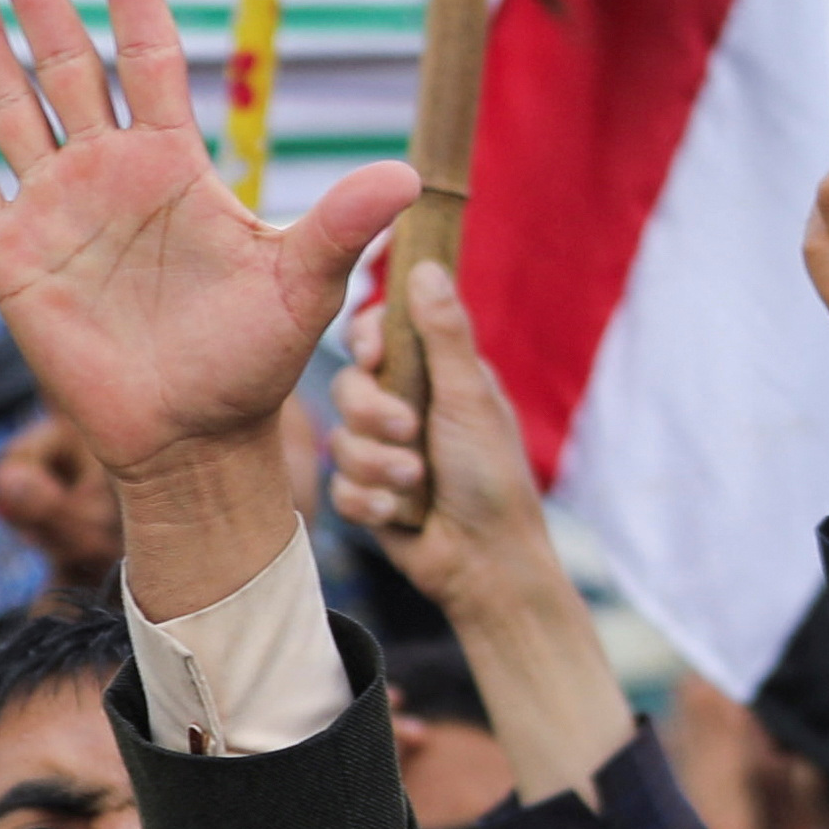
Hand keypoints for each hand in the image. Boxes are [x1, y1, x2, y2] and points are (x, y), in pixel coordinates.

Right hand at [0, 0, 412, 605]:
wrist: (199, 439)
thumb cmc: (255, 362)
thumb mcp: (306, 284)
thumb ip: (345, 223)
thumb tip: (410, 175)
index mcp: (178, 168)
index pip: (151, 59)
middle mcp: (113, 176)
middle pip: (70, 66)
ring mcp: (60, 212)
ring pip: (14, 109)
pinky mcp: (17, 259)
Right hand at [328, 259, 551, 621]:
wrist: (484, 563)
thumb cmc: (491, 478)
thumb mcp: (470, 399)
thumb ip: (445, 336)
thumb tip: (426, 265)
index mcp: (435, 376)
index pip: (380, 334)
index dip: (368, 338)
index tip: (374, 353)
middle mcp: (405, 406)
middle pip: (347, 384)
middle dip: (373, 413)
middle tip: (409, 433)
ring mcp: (382, 450)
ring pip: (339, 439)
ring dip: (377, 465)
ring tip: (416, 484)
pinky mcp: (365, 492)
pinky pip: (337, 485)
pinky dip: (368, 501)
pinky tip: (398, 515)